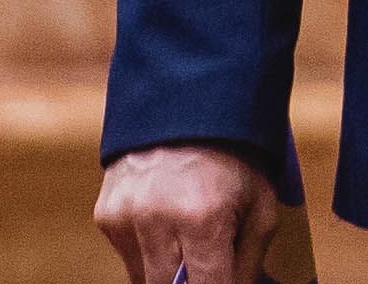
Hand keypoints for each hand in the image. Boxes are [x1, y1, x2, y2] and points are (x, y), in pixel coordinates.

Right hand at [96, 144, 272, 283]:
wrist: (188, 101)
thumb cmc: (234, 156)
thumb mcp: (260, 205)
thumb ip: (248, 263)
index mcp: (202, 218)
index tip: (222, 283)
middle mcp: (157, 219)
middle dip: (192, 282)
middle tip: (206, 268)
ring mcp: (126, 217)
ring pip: (144, 280)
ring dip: (168, 273)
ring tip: (189, 244)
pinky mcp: (106, 214)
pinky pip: (128, 257)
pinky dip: (149, 254)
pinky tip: (167, 226)